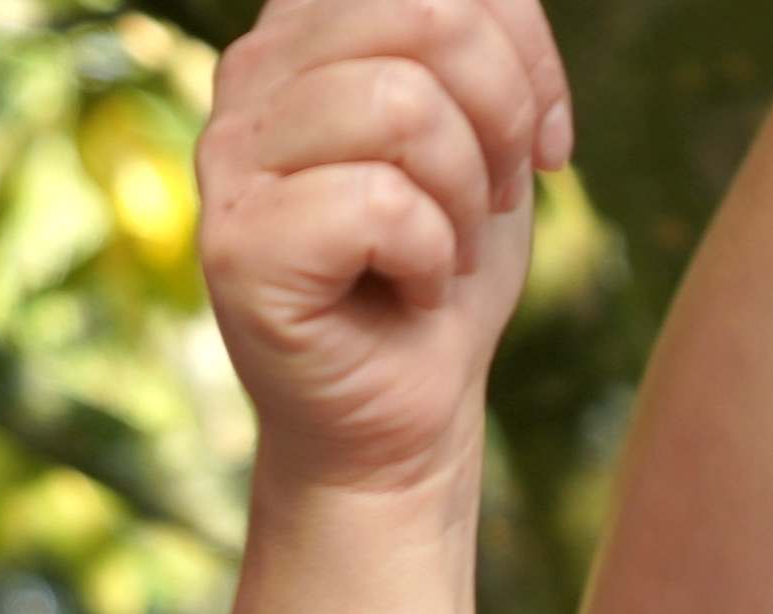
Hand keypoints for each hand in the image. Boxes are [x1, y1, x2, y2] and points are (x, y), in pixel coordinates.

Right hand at [196, 0, 570, 502]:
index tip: (542, 140)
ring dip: (463, 199)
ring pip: (405, 107)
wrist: (406, 414)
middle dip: (501, 119)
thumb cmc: (446, 268)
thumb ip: (482, 37)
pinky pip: (381, 204)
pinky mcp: (238, 245)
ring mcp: (231, 156)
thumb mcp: (489, 130)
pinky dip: (431, 259)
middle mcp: (253, 68)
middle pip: (428, 16)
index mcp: (310, 26)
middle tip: (486, 201)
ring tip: (443, 250)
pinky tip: (410, 291)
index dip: (522, 46)